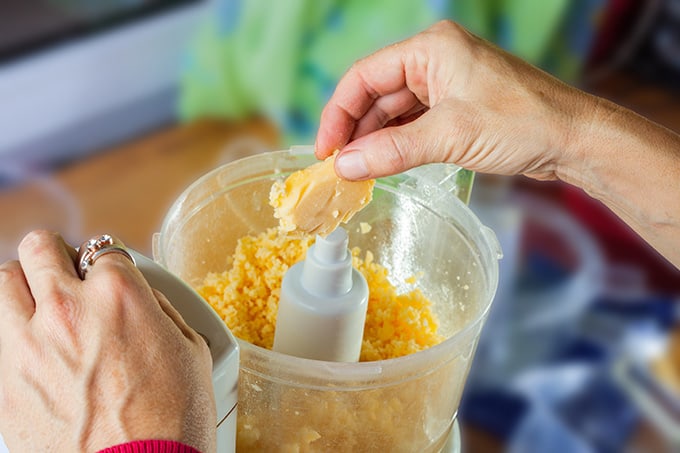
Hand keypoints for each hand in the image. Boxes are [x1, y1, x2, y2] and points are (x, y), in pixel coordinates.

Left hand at [0, 230, 215, 452]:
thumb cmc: (172, 423)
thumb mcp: (191, 351)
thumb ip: (160, 310)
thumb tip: (143, 298)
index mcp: (119, 294)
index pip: (104, 250)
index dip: (111, 265)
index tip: (110, 279)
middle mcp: (67, 309)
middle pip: (40, 248)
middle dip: (56, 256)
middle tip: (67, 274)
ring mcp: (26, 344)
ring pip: (4, 281)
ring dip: (24, 287)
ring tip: (39, 305)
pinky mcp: (2, 382)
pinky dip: (12, 331)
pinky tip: (32, 346)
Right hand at [315, 20, 592, 181]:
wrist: (574, 140)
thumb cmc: (522, 123)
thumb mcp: (450, 136)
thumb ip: (392, 151)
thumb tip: (345, 167)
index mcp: (430, 48)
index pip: (364, 76)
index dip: (338, 113)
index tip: (326, 150)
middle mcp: (434, 60)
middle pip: (376, 94)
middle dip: (356, 131)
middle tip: (339, 168)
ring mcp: (446, 84)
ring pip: (393, 112)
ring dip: (375, 141)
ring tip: (357, 172)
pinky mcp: (456, 107)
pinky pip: (413, 124)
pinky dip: (397, 144)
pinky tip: (383, 165)